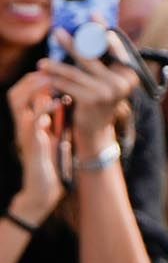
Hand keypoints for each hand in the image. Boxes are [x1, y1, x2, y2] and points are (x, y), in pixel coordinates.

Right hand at [7, 74, 65, 221]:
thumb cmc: (48, 164)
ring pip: (17, 102)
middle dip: (31, 79)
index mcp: (26, 123)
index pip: (21, 94)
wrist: (43, 189)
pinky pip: (32, 120)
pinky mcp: (31, 143)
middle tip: (51, 73)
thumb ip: (51, 119)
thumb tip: (58, 100)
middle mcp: (21, 126)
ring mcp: (23, 133)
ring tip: (53, 81)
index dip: (33, 80)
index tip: (53, 73)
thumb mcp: (51, 136)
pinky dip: (43, 107)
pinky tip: (58, 102)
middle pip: (14, 94)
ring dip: (34, 88)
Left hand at [38, 36, 139, 156]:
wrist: (96, 128)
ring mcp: (109, 91)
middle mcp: (123, 80)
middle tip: (58, 32)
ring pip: (77, 72)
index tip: (93, 14)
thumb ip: (102, 60)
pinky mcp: (93, 100)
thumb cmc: (99, 97)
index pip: (115, 46)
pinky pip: (69, 86)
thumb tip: (87, 33)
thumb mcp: (106, 79)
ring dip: (57, 65)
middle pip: (93, 56)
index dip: (103, 29)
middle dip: (73, 44)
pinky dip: (56, 80)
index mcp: (130, 72)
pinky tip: (46, 76)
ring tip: (43, 61)